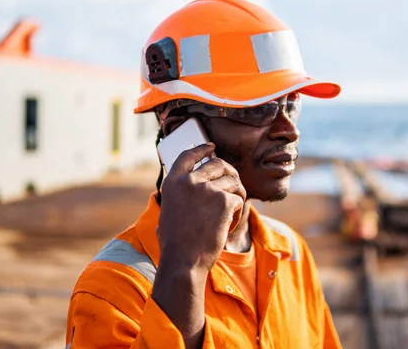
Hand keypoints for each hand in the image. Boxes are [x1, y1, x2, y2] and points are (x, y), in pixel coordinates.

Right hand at [157, 143, 246, 273]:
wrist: (183, 261)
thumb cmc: (175, 243)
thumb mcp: (169, 211)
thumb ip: (181, 194)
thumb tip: (193, 185)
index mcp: (173, 182)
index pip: (189, 156)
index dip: (202, 149)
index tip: (211, 147)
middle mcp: (190, 181)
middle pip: (217, 164)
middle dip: (228, 173)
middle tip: (233, 185)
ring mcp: (207, 189)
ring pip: (232, 181)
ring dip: (236, 194)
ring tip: (231, 211)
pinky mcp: (224, 201)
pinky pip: (238, 199)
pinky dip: (237, 212)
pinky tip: (229, 224)